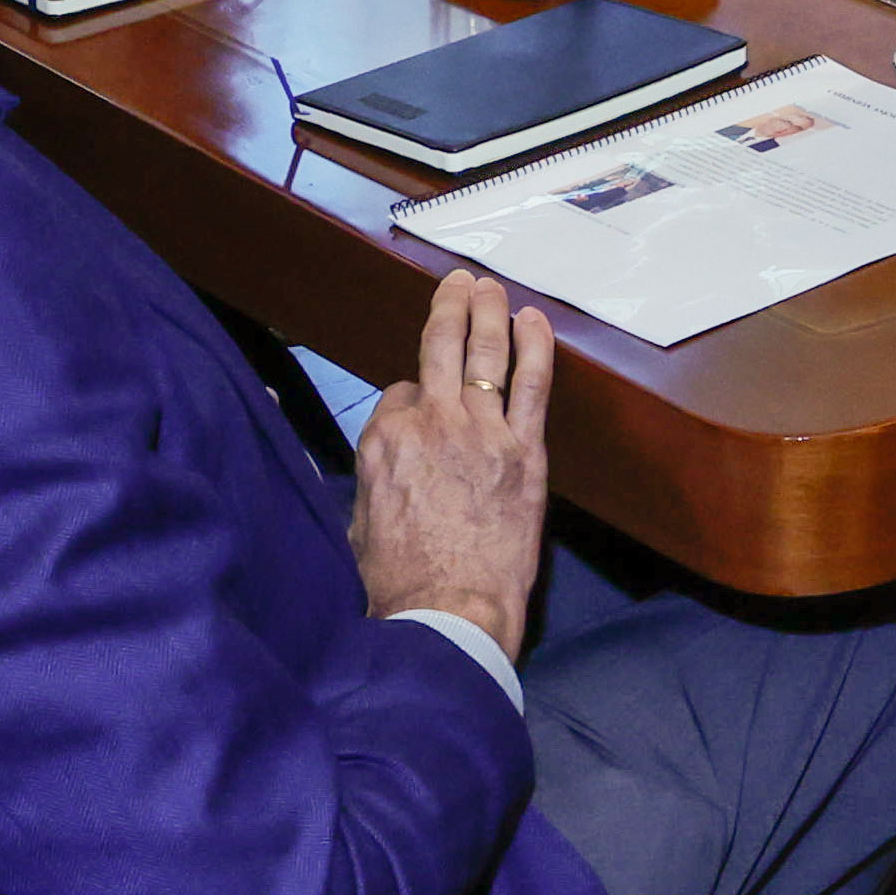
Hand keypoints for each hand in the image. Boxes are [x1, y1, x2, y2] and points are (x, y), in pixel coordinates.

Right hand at [349, 268, 552, 660]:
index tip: (423, 406)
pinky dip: (534, 347)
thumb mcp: (361, 521)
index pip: (401, 393)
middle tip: (457, 284)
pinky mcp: (524, 450)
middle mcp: (430, 422)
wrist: (447, 610)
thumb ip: (379, 476)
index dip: (413, 399)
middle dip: (448, 309)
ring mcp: (480, 431)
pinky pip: (531, 384)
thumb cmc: (401, 581)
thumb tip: (392, 462)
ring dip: (488, 311)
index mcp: (383, 440)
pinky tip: (533, 320)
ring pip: (484, 354)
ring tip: (490, 286)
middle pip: (439, 348)